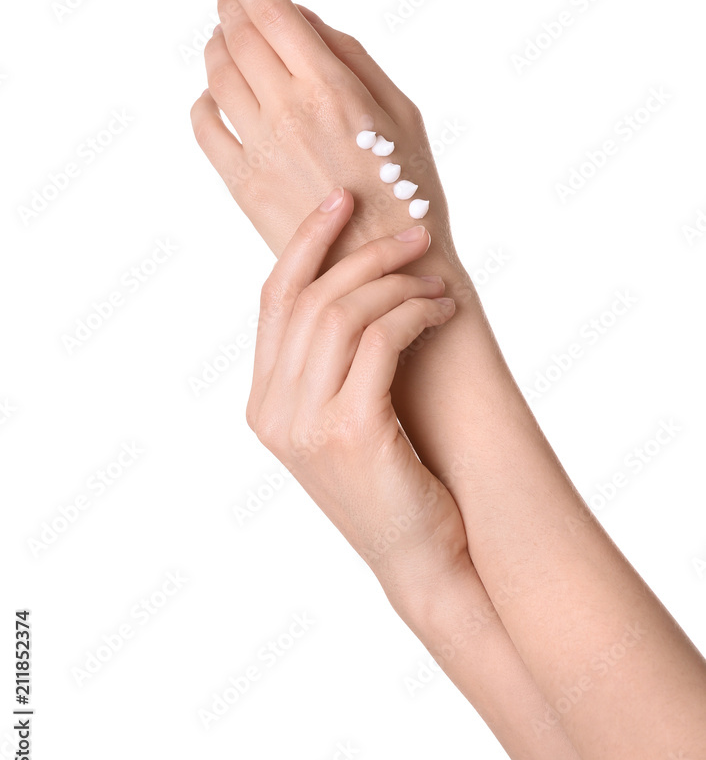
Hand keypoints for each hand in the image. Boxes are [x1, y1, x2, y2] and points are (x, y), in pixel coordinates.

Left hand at [190, 0, 465, 283]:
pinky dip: (204, 100)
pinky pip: (204, 126)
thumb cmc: (408, 190)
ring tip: (224, 39)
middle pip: (237, 36)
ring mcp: (259, 150)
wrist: (389, 271)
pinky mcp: (242, 186)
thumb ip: (352, 57)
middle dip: (228, 5)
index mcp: (331, 87)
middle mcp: (288, 112)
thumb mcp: (401, 112)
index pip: (270, 10)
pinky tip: (217, 96)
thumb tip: (305, 20)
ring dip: (215, 47)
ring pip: (217, 76)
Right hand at [246, 186, 472, 607]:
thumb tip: (361, 279)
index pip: (274, 299)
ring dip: (398, 283)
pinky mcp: (350, 433)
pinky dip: (415, 314)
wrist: (422, 559)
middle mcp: (274, 412)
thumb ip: (334, 361)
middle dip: (366, 253)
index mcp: (264, 403)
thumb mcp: (347, 417)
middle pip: (311, 298)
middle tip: (416, 237)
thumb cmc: (396, 482)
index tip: (340, 200)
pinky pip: (380, 341)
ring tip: (439, 281)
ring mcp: (305, 426)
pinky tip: (442, 312)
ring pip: (344, 313)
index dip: (305, 242)